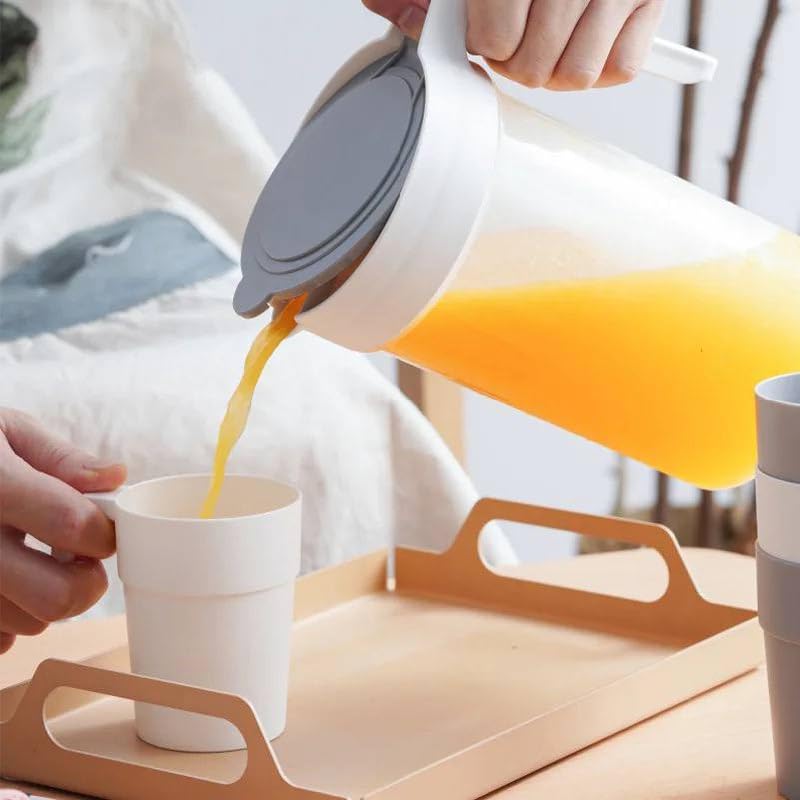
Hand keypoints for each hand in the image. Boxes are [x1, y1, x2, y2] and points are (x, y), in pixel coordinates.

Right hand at [0, 409, 125, 653]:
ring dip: (43, 601)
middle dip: (83, 583)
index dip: (103, 532)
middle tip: (77, 560)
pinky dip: (6, 621)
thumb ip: (60, 458)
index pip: (72, 523)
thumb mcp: (2, 430)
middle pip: (55, 596)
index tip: (102, 530)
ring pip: (28, 625)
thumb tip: (115, 478)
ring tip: (25, 562)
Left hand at [363, 0, 664, 88]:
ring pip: (574, 77)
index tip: (485, 27)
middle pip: (532, 69)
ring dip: (554, 66)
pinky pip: (619, 69)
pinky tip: (585, 34)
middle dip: (516, 58)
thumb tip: (383, 5)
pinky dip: (602, 63)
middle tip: (516, 31)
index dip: (484, 42)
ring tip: (549, 33)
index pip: (494, 41)